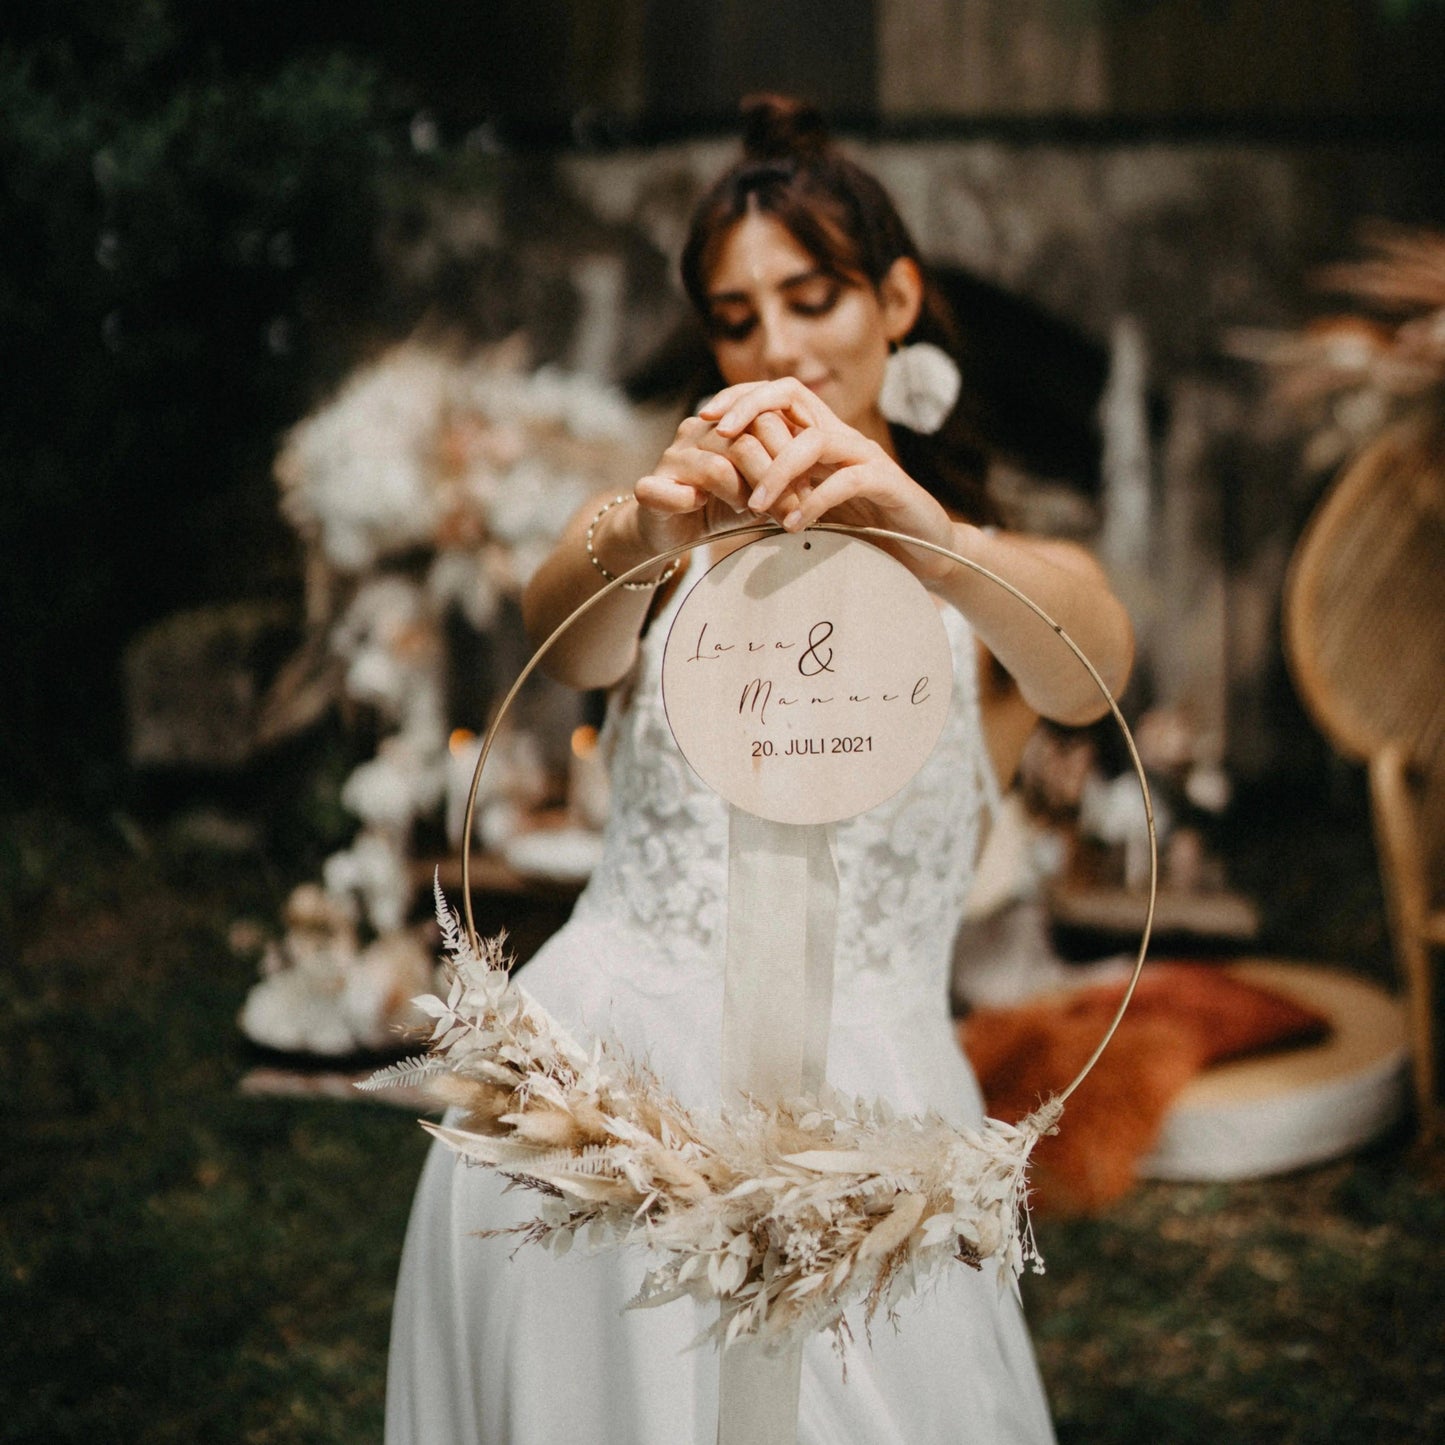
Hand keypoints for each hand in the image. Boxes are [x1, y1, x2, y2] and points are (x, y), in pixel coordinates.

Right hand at [632, 407, 797, 555]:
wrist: (670, 532)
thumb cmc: (719, 508)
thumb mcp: (758, 489)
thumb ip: (782, 477)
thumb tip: (825, 483)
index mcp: (726, 426)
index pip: (766, 422)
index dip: (791, 457)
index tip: (810, 490)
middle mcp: (698, 433)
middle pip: (747, 442)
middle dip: (775, 480)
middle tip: (793, 511)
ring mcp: (672, 458)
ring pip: (717, 467)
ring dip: (743, 495)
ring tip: (755, 514)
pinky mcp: (649, 487)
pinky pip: (668, 490)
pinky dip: (685, 501)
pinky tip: (699, 509)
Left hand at [700, 379, 958, 580]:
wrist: (922, 550)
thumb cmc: (862, 530)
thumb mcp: (809, 506)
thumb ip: (777, 492)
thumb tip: (724, 488)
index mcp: (821, 435)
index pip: (778, 394)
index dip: (741, 397)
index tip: (705, 419)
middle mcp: (842, 436)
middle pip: (793, 395)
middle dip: (751, 409)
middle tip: (720, 436)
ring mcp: (866, 456)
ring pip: (815, 441)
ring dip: (779, 470)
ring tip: (755, 505)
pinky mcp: (888, 482)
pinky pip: (848, 480)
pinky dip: (817, 501)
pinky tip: (795, 524)